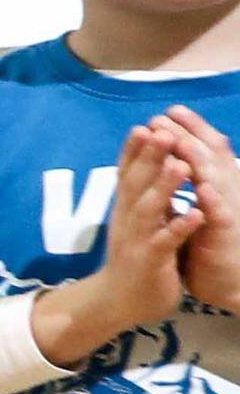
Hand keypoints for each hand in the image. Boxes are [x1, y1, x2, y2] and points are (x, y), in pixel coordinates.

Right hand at [36, 126, 196, 363]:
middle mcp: (128, 219)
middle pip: (136, 183)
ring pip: (150, 209)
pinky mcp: (150, 261)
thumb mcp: (136, 221)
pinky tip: (195, 214)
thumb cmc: (135, 257)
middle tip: (159, 131)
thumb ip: (145, 196)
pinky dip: (180, 227)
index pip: (128, 173)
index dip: (134, 151)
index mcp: (127, 209)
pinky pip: (166, 242)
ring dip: (164, 187)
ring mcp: (137, 240)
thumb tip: (154, 165)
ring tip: (179, 165)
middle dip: (148, 157)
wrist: (118, 302)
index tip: (144, 125)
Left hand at [162, 108, 239, 309]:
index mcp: (216, 184)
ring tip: (180, 142)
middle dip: (187, 134)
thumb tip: (172, 156)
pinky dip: (212, 201)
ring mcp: (228, 211)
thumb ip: (189, 182)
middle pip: (211, 155)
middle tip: (164, 117)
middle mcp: (226, 191)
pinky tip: (202, 189)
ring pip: (217, 179)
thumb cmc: (209, 241)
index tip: (167, 112)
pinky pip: (220, 215)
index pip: (205, 150)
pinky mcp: (225, 235)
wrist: (227, 281)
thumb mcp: (198, 206)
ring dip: (198, 160)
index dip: (189, 129)